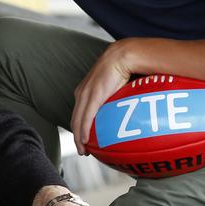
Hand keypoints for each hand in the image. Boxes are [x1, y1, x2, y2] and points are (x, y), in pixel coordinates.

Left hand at [71, 40, 135, 154]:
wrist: (124, 55)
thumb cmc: (124, 69)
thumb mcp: (117, 87)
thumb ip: (117, 98)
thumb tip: (129, 110)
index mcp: (85, 90)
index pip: (79, 112)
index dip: (79, 126)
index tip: (84, 139)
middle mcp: (82, 93)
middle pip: (75, 119)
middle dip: (77, 137)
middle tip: (83, 150)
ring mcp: (86, 94)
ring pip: (77, 121)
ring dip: (79, 138)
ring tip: (84, 151)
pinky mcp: (93, 95)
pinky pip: (86, 117)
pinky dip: (84, 131)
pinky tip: (84, 141)